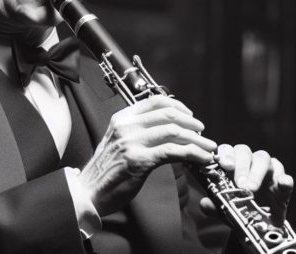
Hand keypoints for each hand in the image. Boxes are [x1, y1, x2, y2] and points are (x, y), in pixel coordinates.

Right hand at [78, 96, 216, 215]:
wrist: (87, 193)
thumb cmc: (105, 171)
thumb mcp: (118, 142)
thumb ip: (138, 132)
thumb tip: (169, 130)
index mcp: (122, 118)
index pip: (156, 101)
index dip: (179, 106)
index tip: (190, 115)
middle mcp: (127, 126)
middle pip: (169, 115)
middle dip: (192, 122)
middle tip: (203, 132)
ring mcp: (132, 142)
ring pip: (174, 132)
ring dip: (197, 139)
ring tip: (208, 147)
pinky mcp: (139, 160)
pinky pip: (173, 152)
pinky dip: (192, 153)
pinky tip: (201, 158)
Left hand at [200, 145, 293, 225]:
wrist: (261, 225)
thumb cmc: (240, 209)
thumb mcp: (224, 211)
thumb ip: (214, 206)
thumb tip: (205, 203)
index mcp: (233, 164)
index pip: (228, 151)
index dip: (225, 155)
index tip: (224, 165)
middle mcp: (249, 162)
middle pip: (244, 151)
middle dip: (241, 166)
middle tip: (239, 183)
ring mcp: (268, 170)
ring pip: (263, 158)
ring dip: (257, 172)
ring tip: (251, 188)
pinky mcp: (283, 183)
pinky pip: (285, 178)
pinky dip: (284, 180)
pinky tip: (282, 183)